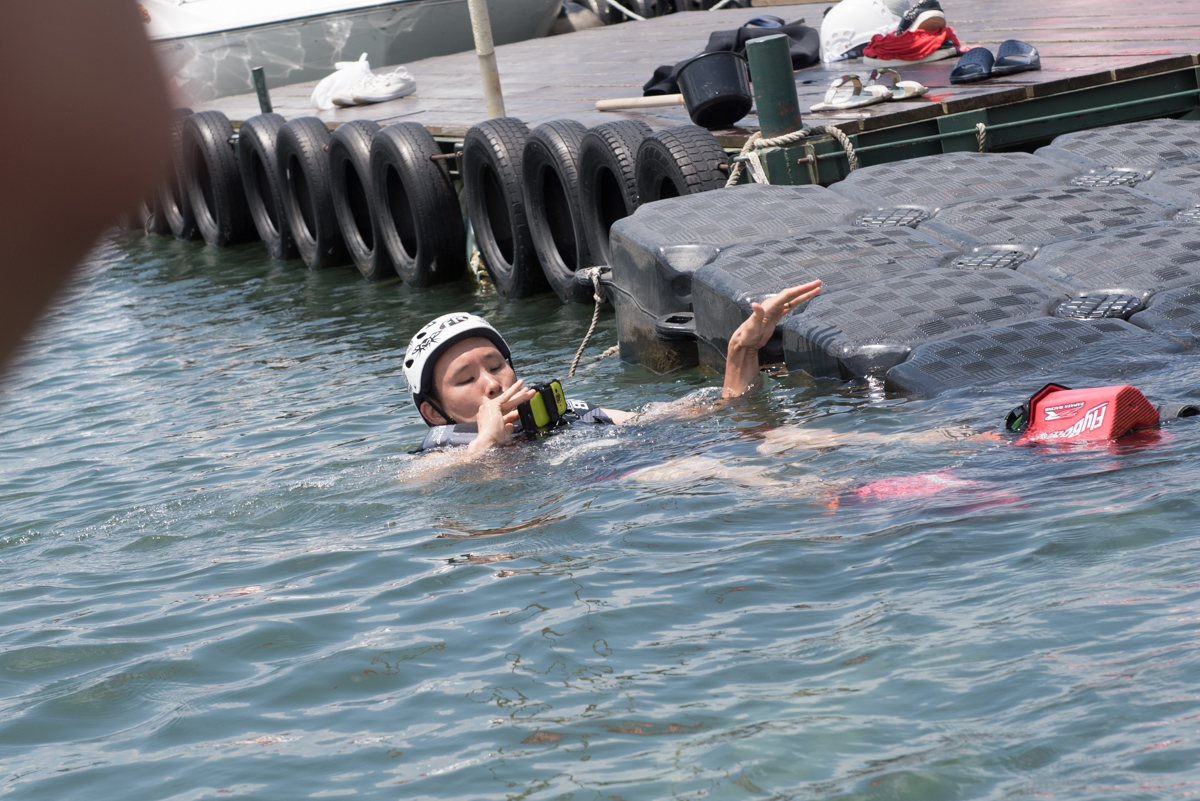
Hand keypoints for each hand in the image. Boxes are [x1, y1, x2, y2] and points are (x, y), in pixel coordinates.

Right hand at [467, 380, 535, 454]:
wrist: (486, 441)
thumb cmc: (494, 441)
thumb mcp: (503, 433)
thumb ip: (507, 428)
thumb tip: (512, 425)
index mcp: (489, 418)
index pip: (505, 413)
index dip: (515, 411)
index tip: (523, 409)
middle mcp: (488, 411)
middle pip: (508, 404)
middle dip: (519, 399)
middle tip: (527, 393)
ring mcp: (489, 407)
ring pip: (509, 400)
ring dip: (520, 394)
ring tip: (530, 390)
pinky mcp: (493, 405)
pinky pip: (507, 396)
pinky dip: (514, 390)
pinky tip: (521, 385)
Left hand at [722, 280, 820, 397]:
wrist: (744, 342)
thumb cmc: (747, 335)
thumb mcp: (751, 327)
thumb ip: (755, 315)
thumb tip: (756, 304)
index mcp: (769, 306)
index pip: (787, 295)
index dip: (800, 290)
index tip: (812, 285)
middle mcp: (772, 305)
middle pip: (792, 294)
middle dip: (805, 289)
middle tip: (819, 283)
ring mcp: (774, 310)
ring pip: (792, 299)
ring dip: (804, 294)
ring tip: (817, 289)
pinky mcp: (776, 316)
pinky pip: (790, 306)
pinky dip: (798, 302)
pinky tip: (804, 299)